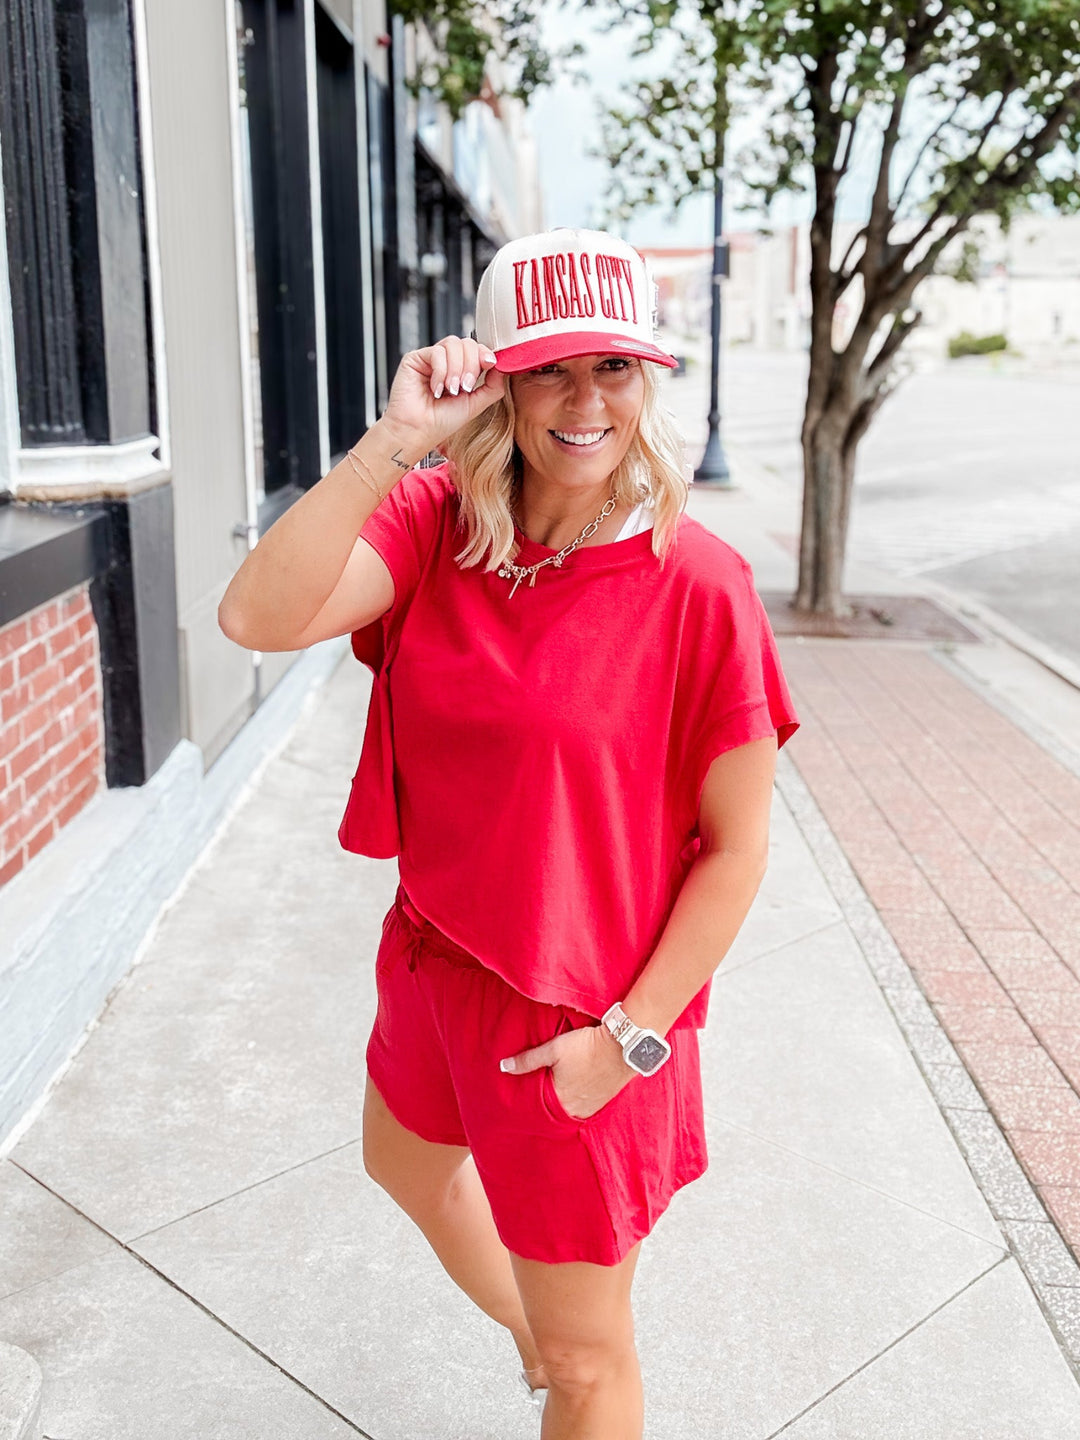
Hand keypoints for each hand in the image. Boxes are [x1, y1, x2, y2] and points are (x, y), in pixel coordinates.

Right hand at [382, 335, 505, 455]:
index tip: (490, 364)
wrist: (418, 432)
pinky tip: (436, 388)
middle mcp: (447, 362)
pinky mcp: (415, 359)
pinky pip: (437, 352)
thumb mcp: (475, 404)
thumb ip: (492, 386)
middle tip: (465, 387)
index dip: (485, 354)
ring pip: (453, 344)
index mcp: (461, 371)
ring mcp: (431, 359)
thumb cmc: (441, 422)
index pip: (477, 350)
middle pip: (467, 343)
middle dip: (471, 365)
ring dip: (456, 369)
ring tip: (450, 389)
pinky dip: (440, 371)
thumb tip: (502, 366)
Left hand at [500, 1025, 634, 1120]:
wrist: (624, 1044)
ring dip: (566, 1101)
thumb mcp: (553, 1049)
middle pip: (557, 1111)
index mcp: (562, 1101)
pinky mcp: (606, 1099)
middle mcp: (577, 1109)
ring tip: (560, 1089)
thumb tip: (503, 1067)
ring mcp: (594, 1106)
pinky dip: (580, 1099)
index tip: (524, 1098)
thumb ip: (528, 1060)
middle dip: (549, 1103)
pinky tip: (578, 1088)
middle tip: (541, 1093)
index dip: (532, 1103)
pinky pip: (588, 1106)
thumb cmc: (586, 1046)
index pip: (540, 1109)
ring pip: (573, 1109)